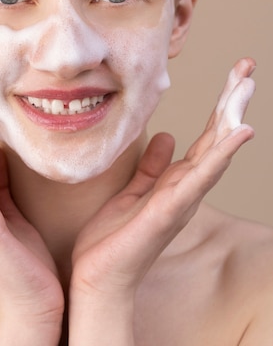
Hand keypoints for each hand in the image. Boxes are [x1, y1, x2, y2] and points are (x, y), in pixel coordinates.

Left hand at [71, 58, 255, 297]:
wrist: (97, 278)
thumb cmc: (113, 239)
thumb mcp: (133, 192)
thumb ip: (152, 166)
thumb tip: (167, 135)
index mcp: (176, 183)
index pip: (205, 138)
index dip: (221, 107)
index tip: (235, 75)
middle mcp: (186, 190)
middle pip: (216, 139)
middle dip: (232, 102)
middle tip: (248, 66)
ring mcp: (181, 200)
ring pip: (214, 152)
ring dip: (231, 117)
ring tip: (246, 86)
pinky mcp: (168, 210)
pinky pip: (198, 177)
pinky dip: (221, 154)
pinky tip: (239, 131)